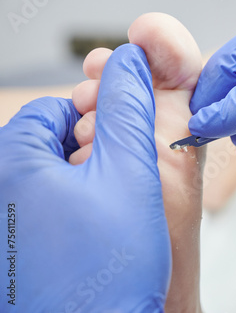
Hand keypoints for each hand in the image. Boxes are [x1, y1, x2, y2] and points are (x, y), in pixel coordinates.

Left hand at [0, 44, 170, 311]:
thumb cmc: (110, 267)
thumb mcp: (132, 173)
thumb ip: (128, 109)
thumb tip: (129, 60)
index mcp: (11, 161)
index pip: (52, 110)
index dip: (96, 123)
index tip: (119, 152)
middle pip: (45, 145)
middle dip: (85, 157)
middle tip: (116, 192)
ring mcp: (0, 226)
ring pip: (43, 182)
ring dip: (77, 188)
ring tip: (103, 222)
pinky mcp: (8, 254)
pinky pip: (35, 215)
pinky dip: (63, 217)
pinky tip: (87, 243)